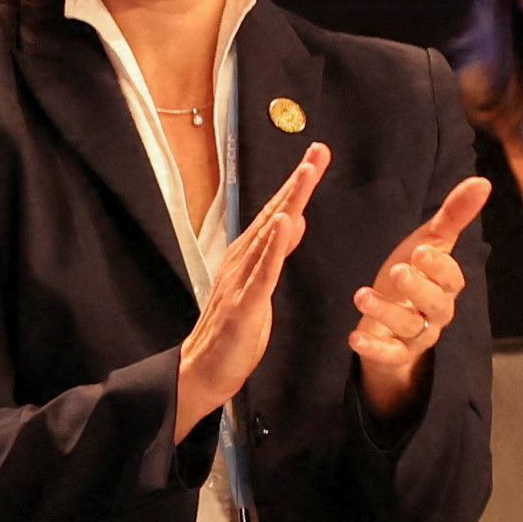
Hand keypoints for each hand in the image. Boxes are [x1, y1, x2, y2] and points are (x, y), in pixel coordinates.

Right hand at [174, 145, 327, 431]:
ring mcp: (241, 280)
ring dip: (288, 203)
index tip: (317, 157)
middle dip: (298, 182)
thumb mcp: (262, 286)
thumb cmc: (234, 332)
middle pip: (274, 213)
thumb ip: (276, 253)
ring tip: (306, 173)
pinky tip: (282, 223)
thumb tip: (293, 220)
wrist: (204, 370)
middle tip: (318, 151)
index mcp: (248, 256)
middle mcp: (242, 259)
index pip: (277, 213)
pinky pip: (262, 271)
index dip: (298, 185)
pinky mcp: (244, 304)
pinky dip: (273, 246)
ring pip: (270, 234)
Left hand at [350, 174, 495, 423]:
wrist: (391, 322)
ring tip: (361, 294)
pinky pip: (388, 356)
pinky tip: (353, 337)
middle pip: (435, 304)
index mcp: (446, 285)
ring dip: (386, 312)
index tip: (422, 251)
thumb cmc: (413, 275)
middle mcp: (437, 312)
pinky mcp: (395, 354)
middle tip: (397, 270)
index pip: (451, 278)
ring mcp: (417, 336)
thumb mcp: (428, 244)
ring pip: (409, 328)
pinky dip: (372, 348)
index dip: (439, 266)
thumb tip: (483, 181)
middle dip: (417, 288)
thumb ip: (453, 216)